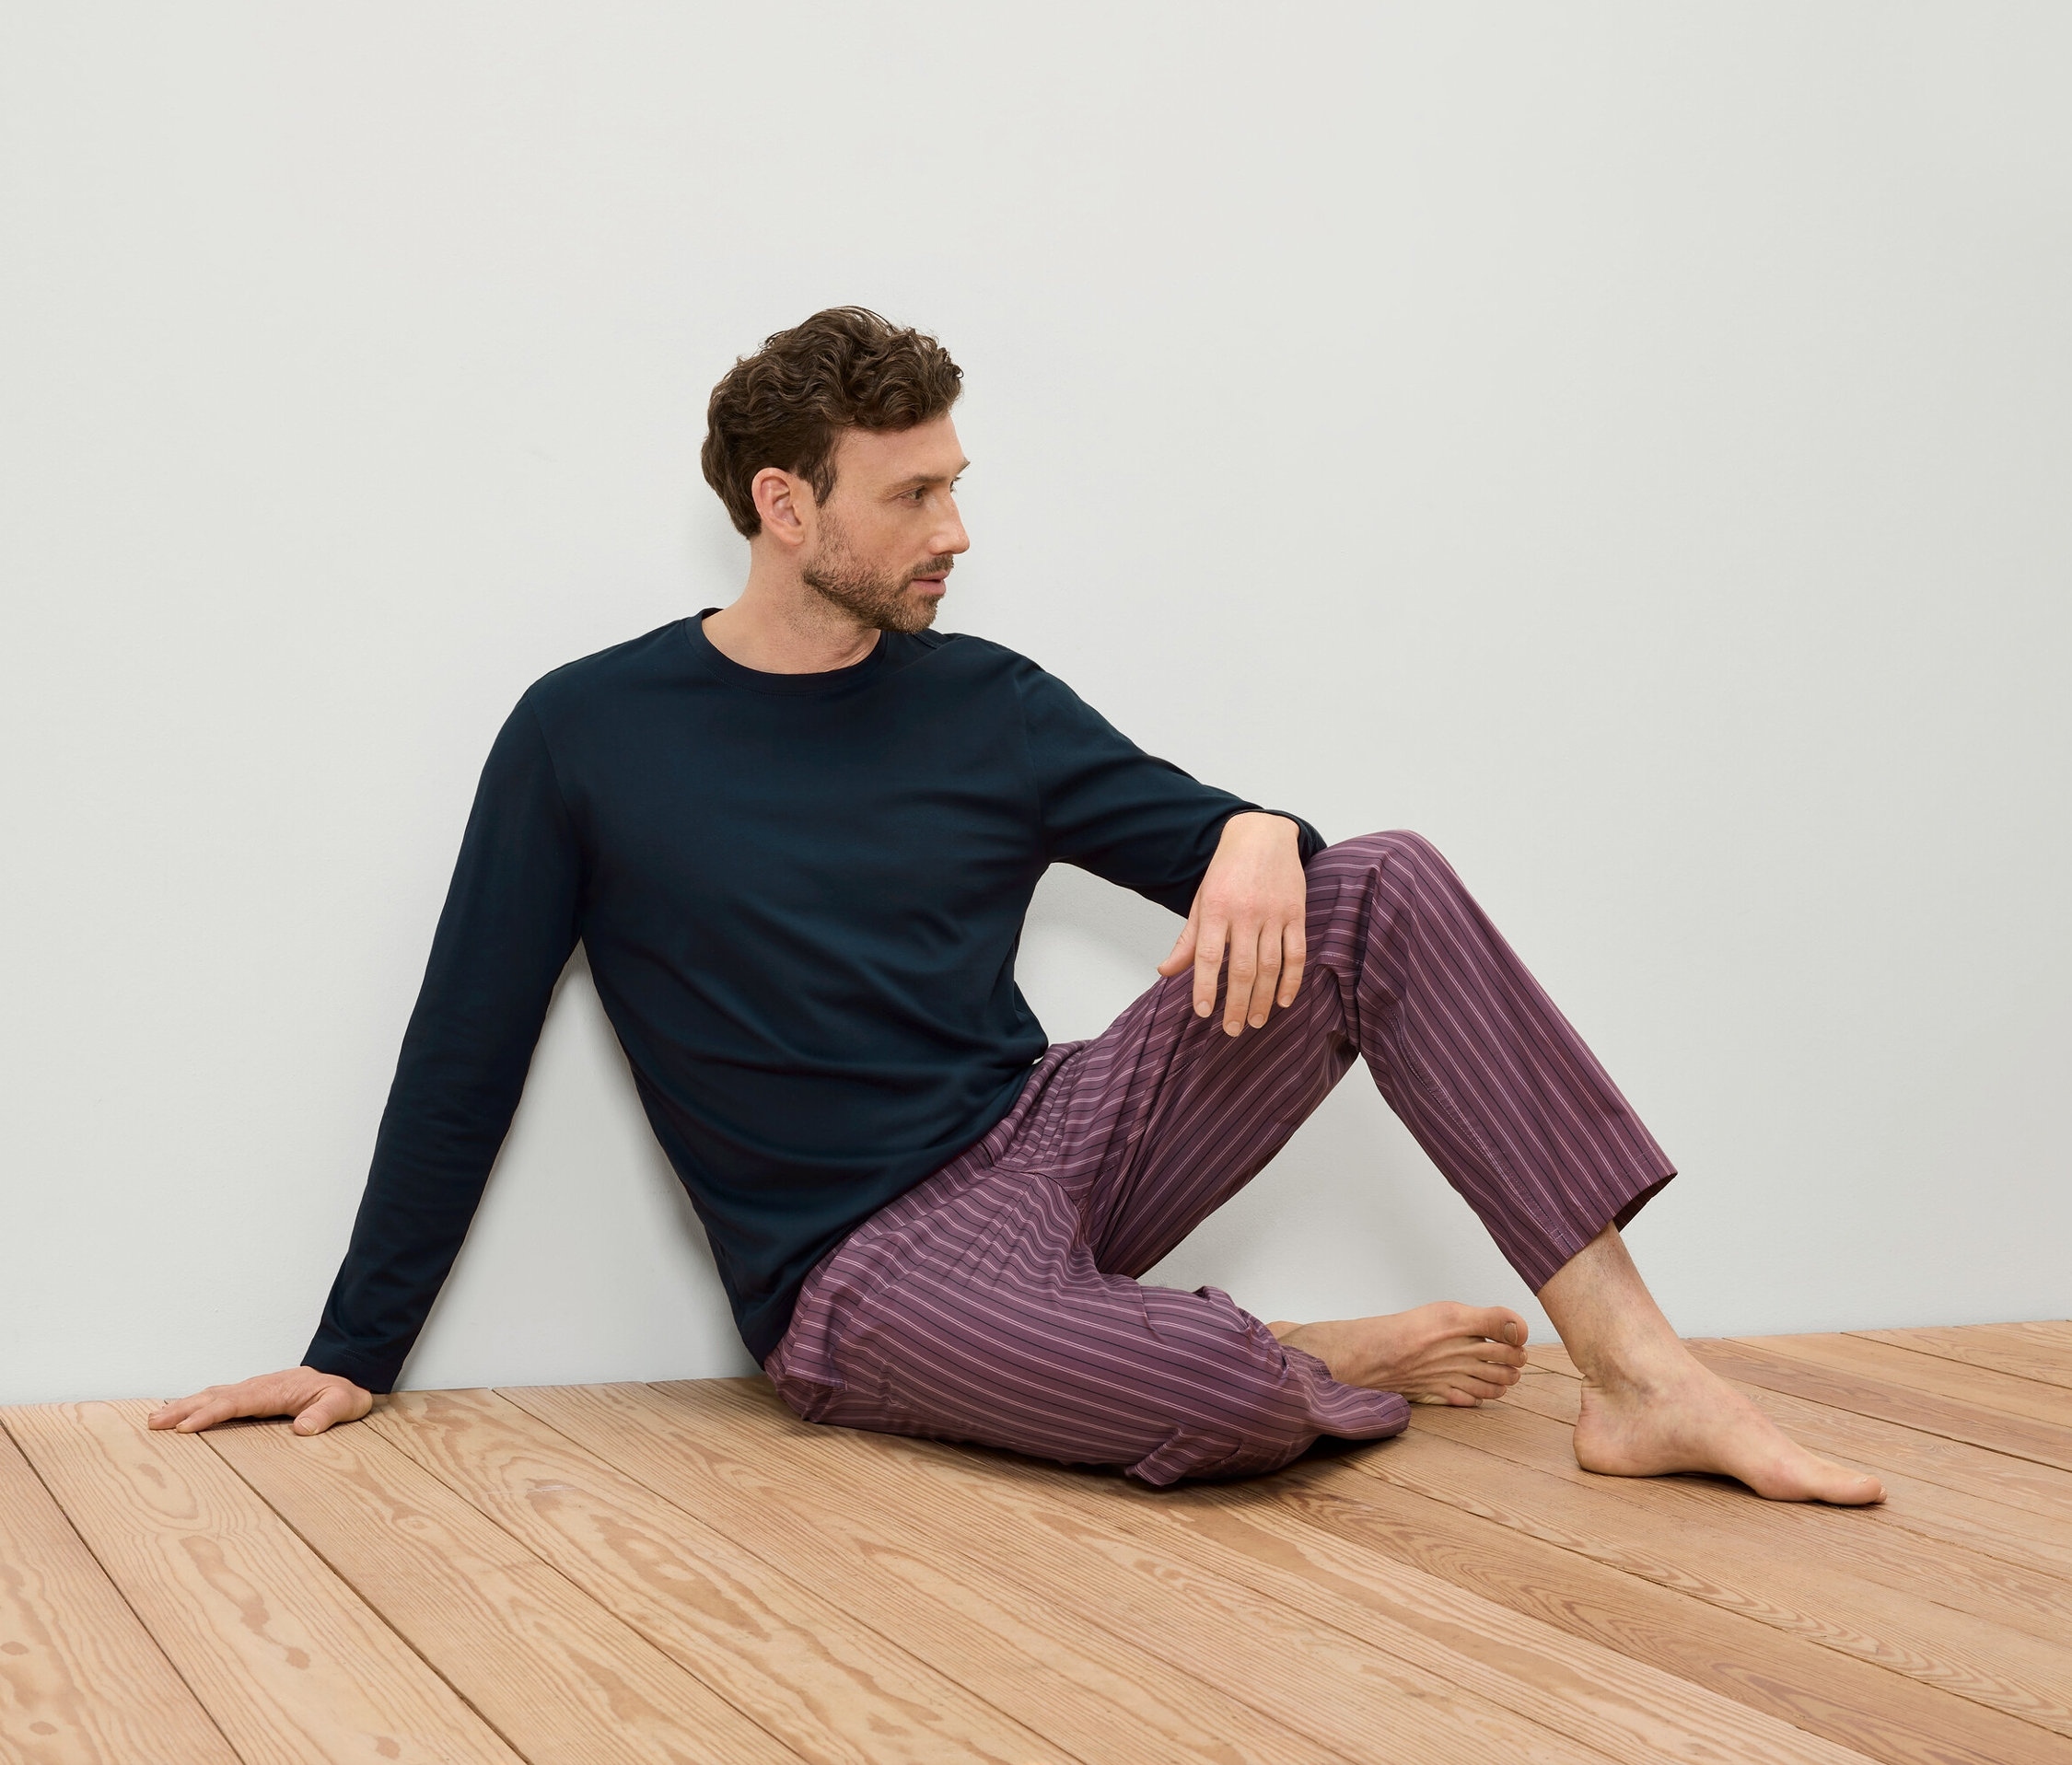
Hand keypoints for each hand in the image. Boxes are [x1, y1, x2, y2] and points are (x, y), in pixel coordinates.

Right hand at [147, 1366, 372, 1435]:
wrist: (346, 1375)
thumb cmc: (342, 1392)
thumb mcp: (343, 1403)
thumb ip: (325, 1414)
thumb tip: (304, 1429)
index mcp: (274, 1390)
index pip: (236, 1402)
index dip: (210, 1414)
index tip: (187, 1428)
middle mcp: (258, 1387)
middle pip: (215, 1396)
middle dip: (184, 1409)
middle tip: (154, 1423)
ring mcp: (253, 1390)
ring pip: (212, 1395)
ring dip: (184, 1406)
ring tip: (156, 1420)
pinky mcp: (252, 1396)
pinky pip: (219, 1399)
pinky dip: (196, 1405)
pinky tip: (181, 1414)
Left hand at [1157, 811, 1306, 1034]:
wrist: (1262, 835)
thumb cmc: (1227, 871)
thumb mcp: (1201, 900)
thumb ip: (1187, 940)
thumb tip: (1165, 972)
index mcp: (1216, 908)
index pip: (1207, 956)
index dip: (1205, 986)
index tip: (1203, 1012)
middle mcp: (1245, 912)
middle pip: (1242, 968)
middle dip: (1237, 1003)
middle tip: (1233, 1029)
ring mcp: (1274, 913)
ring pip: (1270, 965)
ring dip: (1263, 998)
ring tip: (1256, 1021)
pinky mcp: (1296, 913)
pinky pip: (1296, 953)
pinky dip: (1291, 980)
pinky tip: (1283, 1000)